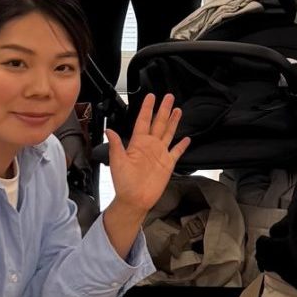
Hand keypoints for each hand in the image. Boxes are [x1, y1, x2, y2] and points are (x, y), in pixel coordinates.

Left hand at [104, 94, 189, 214]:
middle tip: (169, 97)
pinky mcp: (168, 164)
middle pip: (159, 123)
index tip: (151, 97)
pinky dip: (182, 145)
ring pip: (168, 133)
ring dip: (173, 122)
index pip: (144, 121)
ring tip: (178, 110)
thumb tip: (109, 130)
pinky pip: (176, 152)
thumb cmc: (124, 183)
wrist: (135, 199)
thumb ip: (116, 145)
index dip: (147, 109)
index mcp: (138, 143)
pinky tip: (187, 139)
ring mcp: (160, 154)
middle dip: (164, 109)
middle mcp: (150, 146)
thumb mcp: (118, 162)